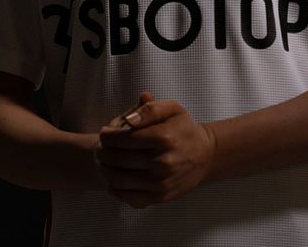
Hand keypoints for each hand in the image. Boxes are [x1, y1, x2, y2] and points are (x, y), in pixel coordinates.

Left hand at [96, 93, 216, 208]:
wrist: (206, 155)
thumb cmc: (184, 130)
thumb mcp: (172, 109)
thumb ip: (150, 109)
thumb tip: (129, 120)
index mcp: (164, 137)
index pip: (123, 139)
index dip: (108, 136)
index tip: (105, 134)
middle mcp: (163, 162)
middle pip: (118, 159)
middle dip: (103, 152)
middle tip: (101, 148)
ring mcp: (161, 182)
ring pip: (119, 179)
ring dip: (106, 170)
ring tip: (105, 163)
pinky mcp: (161, 196)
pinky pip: (129, 197)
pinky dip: (115, 189)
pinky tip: (114, 180)